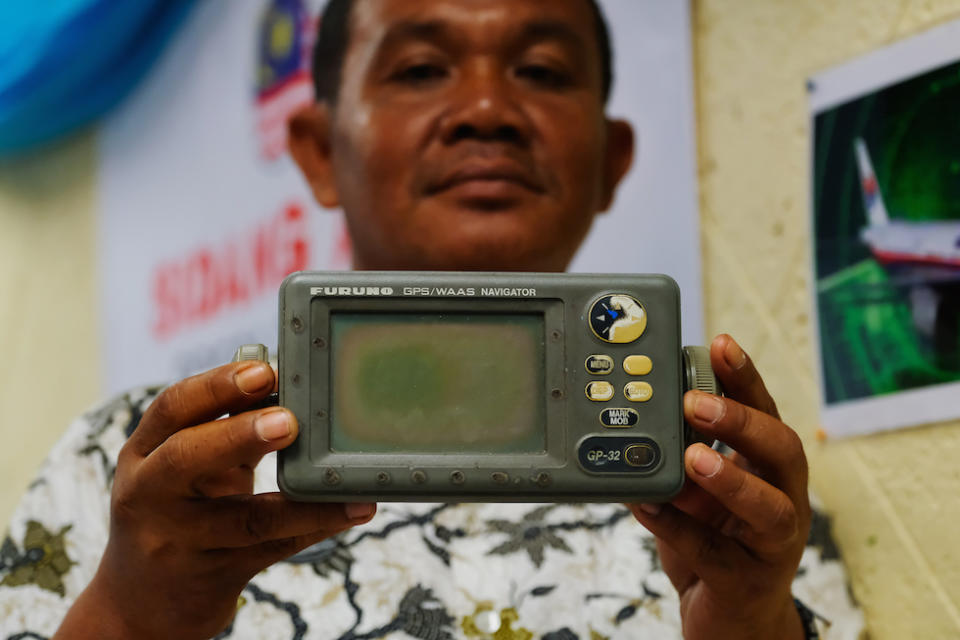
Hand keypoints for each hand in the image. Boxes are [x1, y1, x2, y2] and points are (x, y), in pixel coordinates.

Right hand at [55, 362, 376, 639]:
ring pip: (244, 518)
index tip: (263, 371)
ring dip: (300, 500)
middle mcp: (151, 495)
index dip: (216, 386)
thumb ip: (224, 424)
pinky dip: (316, 526)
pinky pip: (273, 548)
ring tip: (339, 478)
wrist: (142, 601)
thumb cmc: (176, 508)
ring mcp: (180, 541)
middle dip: (238, 435)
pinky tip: (353, 510)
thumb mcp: (184, 463)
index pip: (172, 409)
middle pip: (186, 459)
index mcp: (144, 452)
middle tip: (288, 421)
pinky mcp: (214, 576)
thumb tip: (283, 379)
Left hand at [629, 335, 809, 639]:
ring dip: (731, 480)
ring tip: (693, 459)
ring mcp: (773, 545)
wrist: (729, 617)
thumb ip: (679, 456)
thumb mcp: (695, 490)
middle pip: (782, 449)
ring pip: (769, 508)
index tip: (720, 343)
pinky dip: (676, 527)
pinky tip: (646, 506)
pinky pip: (713, 553)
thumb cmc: (714, 540)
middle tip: (695, 401)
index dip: (745, 377)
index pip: (765, 411)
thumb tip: (639, 416)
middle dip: (741, 421)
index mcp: (769, 468)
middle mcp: (784, 499)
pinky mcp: (748, 582)